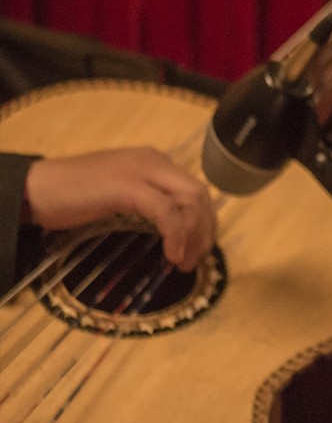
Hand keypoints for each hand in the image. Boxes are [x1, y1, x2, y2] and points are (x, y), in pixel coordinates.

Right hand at [24, 148, 215, 269]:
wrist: (34, 188)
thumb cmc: (71, 194)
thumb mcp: (120, 192)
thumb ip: (147, 199)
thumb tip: (173, 226)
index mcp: (154, 161)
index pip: (194, 188)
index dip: (204, 219)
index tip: (199, 246)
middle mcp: (154, 161)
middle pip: (199, 194)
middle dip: (205, 228)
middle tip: (198, 258)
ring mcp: (142, 171)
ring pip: (190, 200)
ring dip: (194, 234)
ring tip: (184, 262)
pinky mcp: (127, 188)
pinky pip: (166, 212)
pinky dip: (175, 234)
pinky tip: (171, 255)